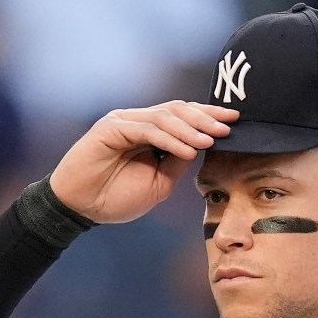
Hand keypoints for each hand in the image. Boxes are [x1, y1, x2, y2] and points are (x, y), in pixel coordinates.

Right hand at [49, 101, 238, 223]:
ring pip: (165, 116)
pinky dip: (171, 139)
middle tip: (229, 126)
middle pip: (178, 109)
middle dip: (206, 117)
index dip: (209, 117)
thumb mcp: (159, 182)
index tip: (236, 122)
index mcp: (151, 133)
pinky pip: (148, 129)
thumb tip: (204, 145)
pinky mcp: (111, 128)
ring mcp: (124, 121)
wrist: (81, 208)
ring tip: (211, 140)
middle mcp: (139, 121)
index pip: (184, 117)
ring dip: (191, 128)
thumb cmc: (116, 197)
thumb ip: (178, 162)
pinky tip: (188, 149)